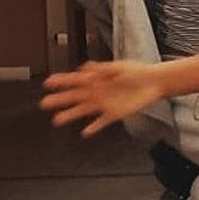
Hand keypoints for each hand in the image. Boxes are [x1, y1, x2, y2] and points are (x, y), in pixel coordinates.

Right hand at [39, 60, 164, 136]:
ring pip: (83, 110)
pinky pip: (101, 122)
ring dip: (70, 115)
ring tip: (57, 120)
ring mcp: (104, 103)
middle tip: (44, 103)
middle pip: (74, 96)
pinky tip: (85, 132)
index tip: (48, 82)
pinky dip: (94, 127)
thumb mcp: (119, 67)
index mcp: (98, 79)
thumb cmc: (138, 71)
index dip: (62, 81)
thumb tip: (86, 67)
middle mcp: (98, 92)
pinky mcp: (115, 113)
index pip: (75, 79)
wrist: (155, 82)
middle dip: (59, 99)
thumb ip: (103, 68)